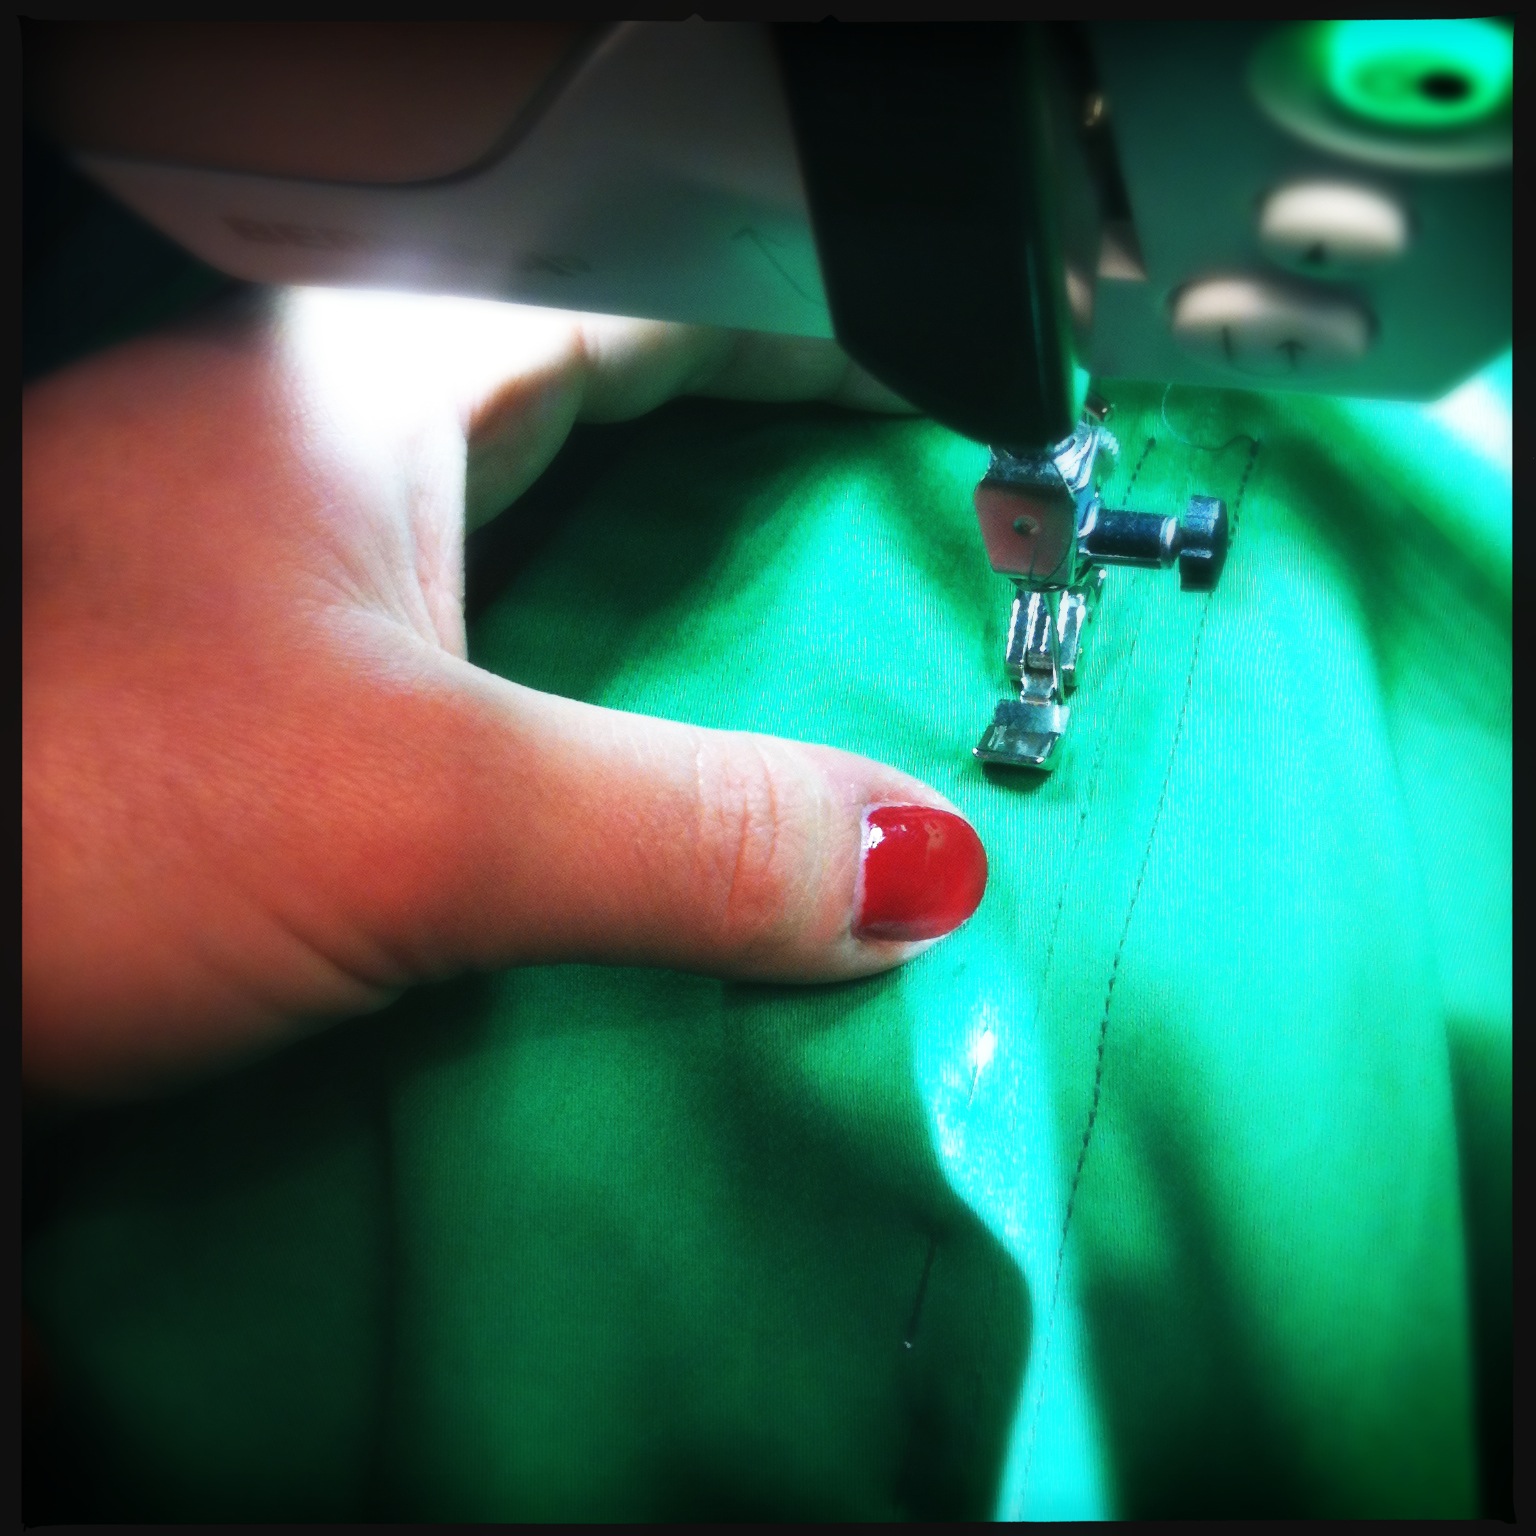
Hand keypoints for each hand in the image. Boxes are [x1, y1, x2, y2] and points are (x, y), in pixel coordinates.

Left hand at [23, 288, 986, 1093]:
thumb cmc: (48, 806)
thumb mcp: (416, 813)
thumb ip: (685, 834)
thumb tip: (910, 868)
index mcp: (360, 392)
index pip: (640, 308)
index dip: (802, 338)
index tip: (922, 388)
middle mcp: (307, 465)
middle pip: (589, 425)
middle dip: (749, 479)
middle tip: (882, 547)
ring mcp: (266, 584)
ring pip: (523, 559)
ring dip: (657, 616)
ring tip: (789, 675)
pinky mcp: (246, 710)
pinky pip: (464, 679)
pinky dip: (566, 726)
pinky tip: (618, 798)